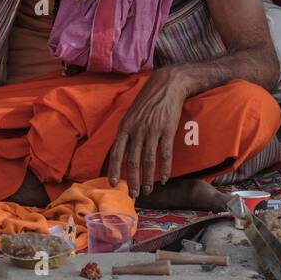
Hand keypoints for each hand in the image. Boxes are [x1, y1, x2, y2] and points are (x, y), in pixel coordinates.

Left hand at [105, 68, 187, 196]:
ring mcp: (152, 130)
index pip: (116, 152)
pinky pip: (165, 154)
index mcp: (125, 126)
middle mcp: (137, 130)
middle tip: (133, 194)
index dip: (113, 169)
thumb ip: (126, 132)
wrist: (167, 85)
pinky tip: (164, 178)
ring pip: (148, 161)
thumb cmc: (148, 101)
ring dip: (147, 179)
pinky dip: (165, 169)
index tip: (113, 183)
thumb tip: (121, 152)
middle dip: (132, 180)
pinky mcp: (167, 130)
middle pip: (132, 161)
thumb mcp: (131, 114)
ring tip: (147, 190)